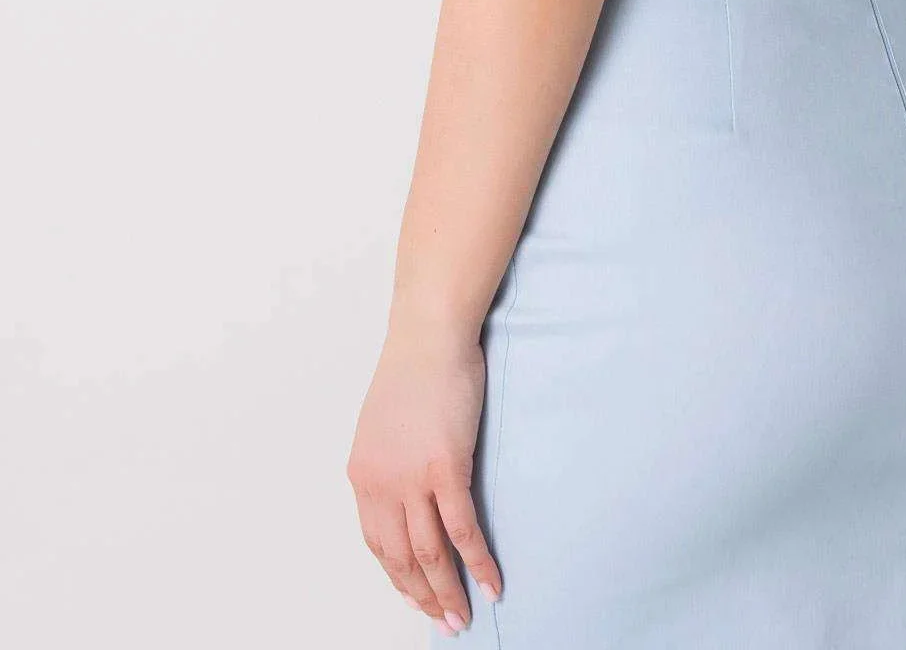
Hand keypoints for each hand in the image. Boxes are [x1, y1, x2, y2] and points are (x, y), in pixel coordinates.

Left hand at [345, 328, 502, 635]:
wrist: (430, 336)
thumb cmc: (415, 370)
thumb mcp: (385, 425)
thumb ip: (391, 463)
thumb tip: (408, 491)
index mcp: (363, 475)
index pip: (377, 543)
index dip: (398, 577)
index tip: (417, 596)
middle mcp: (381, 484)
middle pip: (401, 558)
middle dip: (423, 595)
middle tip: (445, 619)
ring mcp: (412, 479)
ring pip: (429, 553)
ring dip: (448, 591)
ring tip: (464, 616)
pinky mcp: (445, 468)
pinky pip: (462, 529)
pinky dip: (477, 562)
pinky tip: (491, 582)